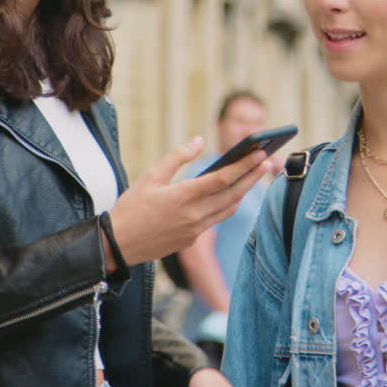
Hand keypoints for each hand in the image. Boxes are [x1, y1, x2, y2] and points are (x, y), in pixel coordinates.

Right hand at [107, 137, 272, 266]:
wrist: (117, 246)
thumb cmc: (130, 208)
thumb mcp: (150, 177)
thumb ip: (177, 158)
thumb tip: (199, 141)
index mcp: (183, 197)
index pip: (222, 179)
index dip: (244, 166)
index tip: (260, 153)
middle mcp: (194, 215)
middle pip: (233, 194)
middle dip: (253, 177)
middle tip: (268, 161)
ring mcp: (195, 230)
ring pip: (228, 209)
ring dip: (244, 192)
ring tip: (256, 175)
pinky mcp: (191, 240)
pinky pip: (216, 219)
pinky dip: (228, 205)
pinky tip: (232, 194)